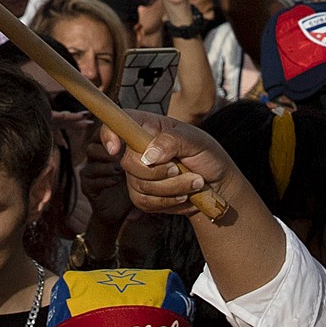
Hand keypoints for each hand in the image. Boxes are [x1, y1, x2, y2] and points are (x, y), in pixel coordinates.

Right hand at [111, 116, 237, 221]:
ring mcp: (137, 174)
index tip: (115, 150)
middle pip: (128, 162)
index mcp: (148, 127)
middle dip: (159, 171)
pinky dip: (169, 201)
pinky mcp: (142, 195)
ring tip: (195, 182)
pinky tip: (185, 196)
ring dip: (172, 188)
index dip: (109, 135)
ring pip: (140, 186)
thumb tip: (149, 155)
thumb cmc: (206, 155)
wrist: (216, 183)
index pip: (117, 124)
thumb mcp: (196, 142)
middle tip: (181, 168)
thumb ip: (172, 141)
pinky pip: (146, 203)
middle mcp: (137, 150)